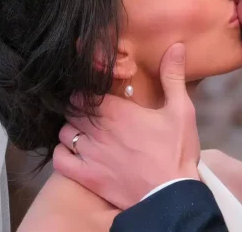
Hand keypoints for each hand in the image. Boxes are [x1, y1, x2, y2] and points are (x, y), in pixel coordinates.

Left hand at [52, 43, 200, 209]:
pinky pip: (60, 159)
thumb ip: (173, 77)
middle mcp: (97, 130)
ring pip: (63, 132)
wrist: (172, 194)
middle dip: (78, 107)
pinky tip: (74, 151)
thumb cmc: (177, 151)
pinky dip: (62, 153)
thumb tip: (176, 47)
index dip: (86, 90)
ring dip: (71, 128)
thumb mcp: (181, 110)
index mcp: (117, 112)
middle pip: (71, 110)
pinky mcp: (86, 176)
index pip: (84, 91)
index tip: (96, 92)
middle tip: (92, 110)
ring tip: (84, 129)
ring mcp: (89, 154)